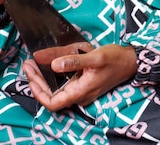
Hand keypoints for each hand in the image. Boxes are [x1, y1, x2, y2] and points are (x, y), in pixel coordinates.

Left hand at [22, 43, 137, 110]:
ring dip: (43, 77)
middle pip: (51, 95)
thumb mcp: (94, 57)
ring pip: (56, 89)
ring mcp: (81, 91)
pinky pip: (63, 84)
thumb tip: (53, 65)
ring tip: (33, 62)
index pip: (52, 102)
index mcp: (81, 92)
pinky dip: (53, 75)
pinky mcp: (83, 84)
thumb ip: (73, 61)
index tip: (30, 74)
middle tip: (28, 63)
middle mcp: (79, 95)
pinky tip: (48, 63)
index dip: (38, 91)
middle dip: (36, 81)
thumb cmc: (115, 59)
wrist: (131, 61)